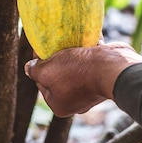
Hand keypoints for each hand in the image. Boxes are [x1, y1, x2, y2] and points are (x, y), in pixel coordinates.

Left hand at [24, 42, 141, 117]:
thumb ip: (34, 70)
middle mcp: (76, 100)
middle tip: (53, 42)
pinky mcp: (104, 75)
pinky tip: (83, 37)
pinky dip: (87, 51)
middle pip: (59, 75)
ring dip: (72, 53)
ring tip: (68, 38)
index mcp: (60, 105)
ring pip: (75, 67)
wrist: (112, 67)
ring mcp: (91, 89)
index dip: (39, 64)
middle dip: (56, 59)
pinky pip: (91, 61)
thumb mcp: (46, 71)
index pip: (42, 83)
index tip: (40, 48)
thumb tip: (29, 68)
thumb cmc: (76, 71)